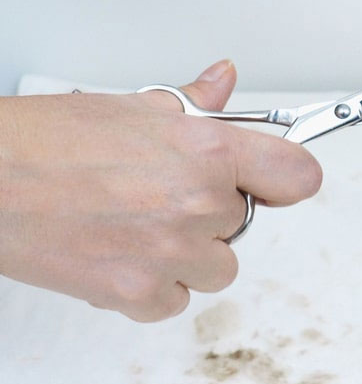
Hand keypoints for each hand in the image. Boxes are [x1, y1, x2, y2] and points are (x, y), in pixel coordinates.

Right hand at [0, 61, 321, 320]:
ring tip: (132, 228)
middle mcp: (199, 201)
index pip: (296, 175)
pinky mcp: (138, 294)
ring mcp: (172, 252)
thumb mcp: (130, 108)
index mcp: (208, 150)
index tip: (271, 183)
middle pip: (240, 224)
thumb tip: (225, 80)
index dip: (284, 179)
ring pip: (215, 269)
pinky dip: (148, 291)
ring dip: (184, 258)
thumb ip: (193, 104)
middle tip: (154, 197)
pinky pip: (173, 303)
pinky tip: (114, 257)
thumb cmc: (43, 141)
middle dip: (206, 214)